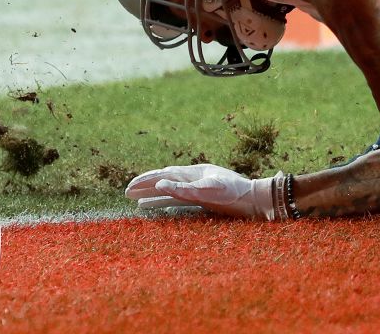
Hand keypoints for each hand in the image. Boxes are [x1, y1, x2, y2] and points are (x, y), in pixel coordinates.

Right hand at [125, 163, 285, 219]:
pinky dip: (167, 202)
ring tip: (136, 202)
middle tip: (126, 193)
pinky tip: (160, 206)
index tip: (129, 187)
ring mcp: (198, 188)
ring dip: (153, 195)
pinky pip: (179, 200)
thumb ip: (184, 188)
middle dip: (145, 186)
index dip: (146, 181)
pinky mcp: (204, 199)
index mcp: (193, 172)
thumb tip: (159, 184)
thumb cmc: (234, 192)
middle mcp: (194, 178)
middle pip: (164, 181)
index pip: (164, 175)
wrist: (254, 199)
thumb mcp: (208, 190)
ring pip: (170, 191)